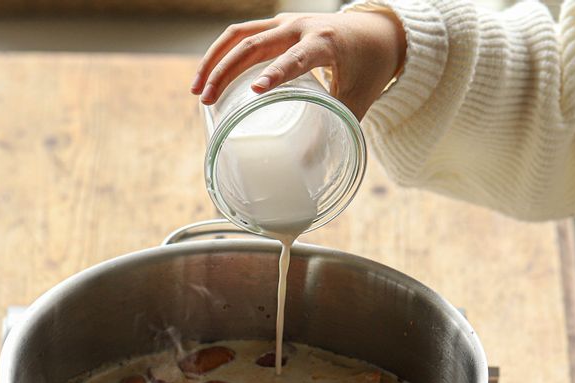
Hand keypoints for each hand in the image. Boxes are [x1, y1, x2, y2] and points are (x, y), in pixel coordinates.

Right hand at [190, 11, 406, 120]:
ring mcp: (285, 23)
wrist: (377, 31)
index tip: (255, 92)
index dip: (276, 74)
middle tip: (207, 101)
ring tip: (197, 92)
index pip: (296, 57)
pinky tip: (207, 77)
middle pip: (254, 44)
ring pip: (240, 35)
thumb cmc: (368, 68)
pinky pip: (241, 34)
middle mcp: (301, 27)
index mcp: (325, 43)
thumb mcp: (359, 100)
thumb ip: (337, 129)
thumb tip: (311, 166)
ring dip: (214, 61)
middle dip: (226, 71)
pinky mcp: (276, 26)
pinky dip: (221, 54)